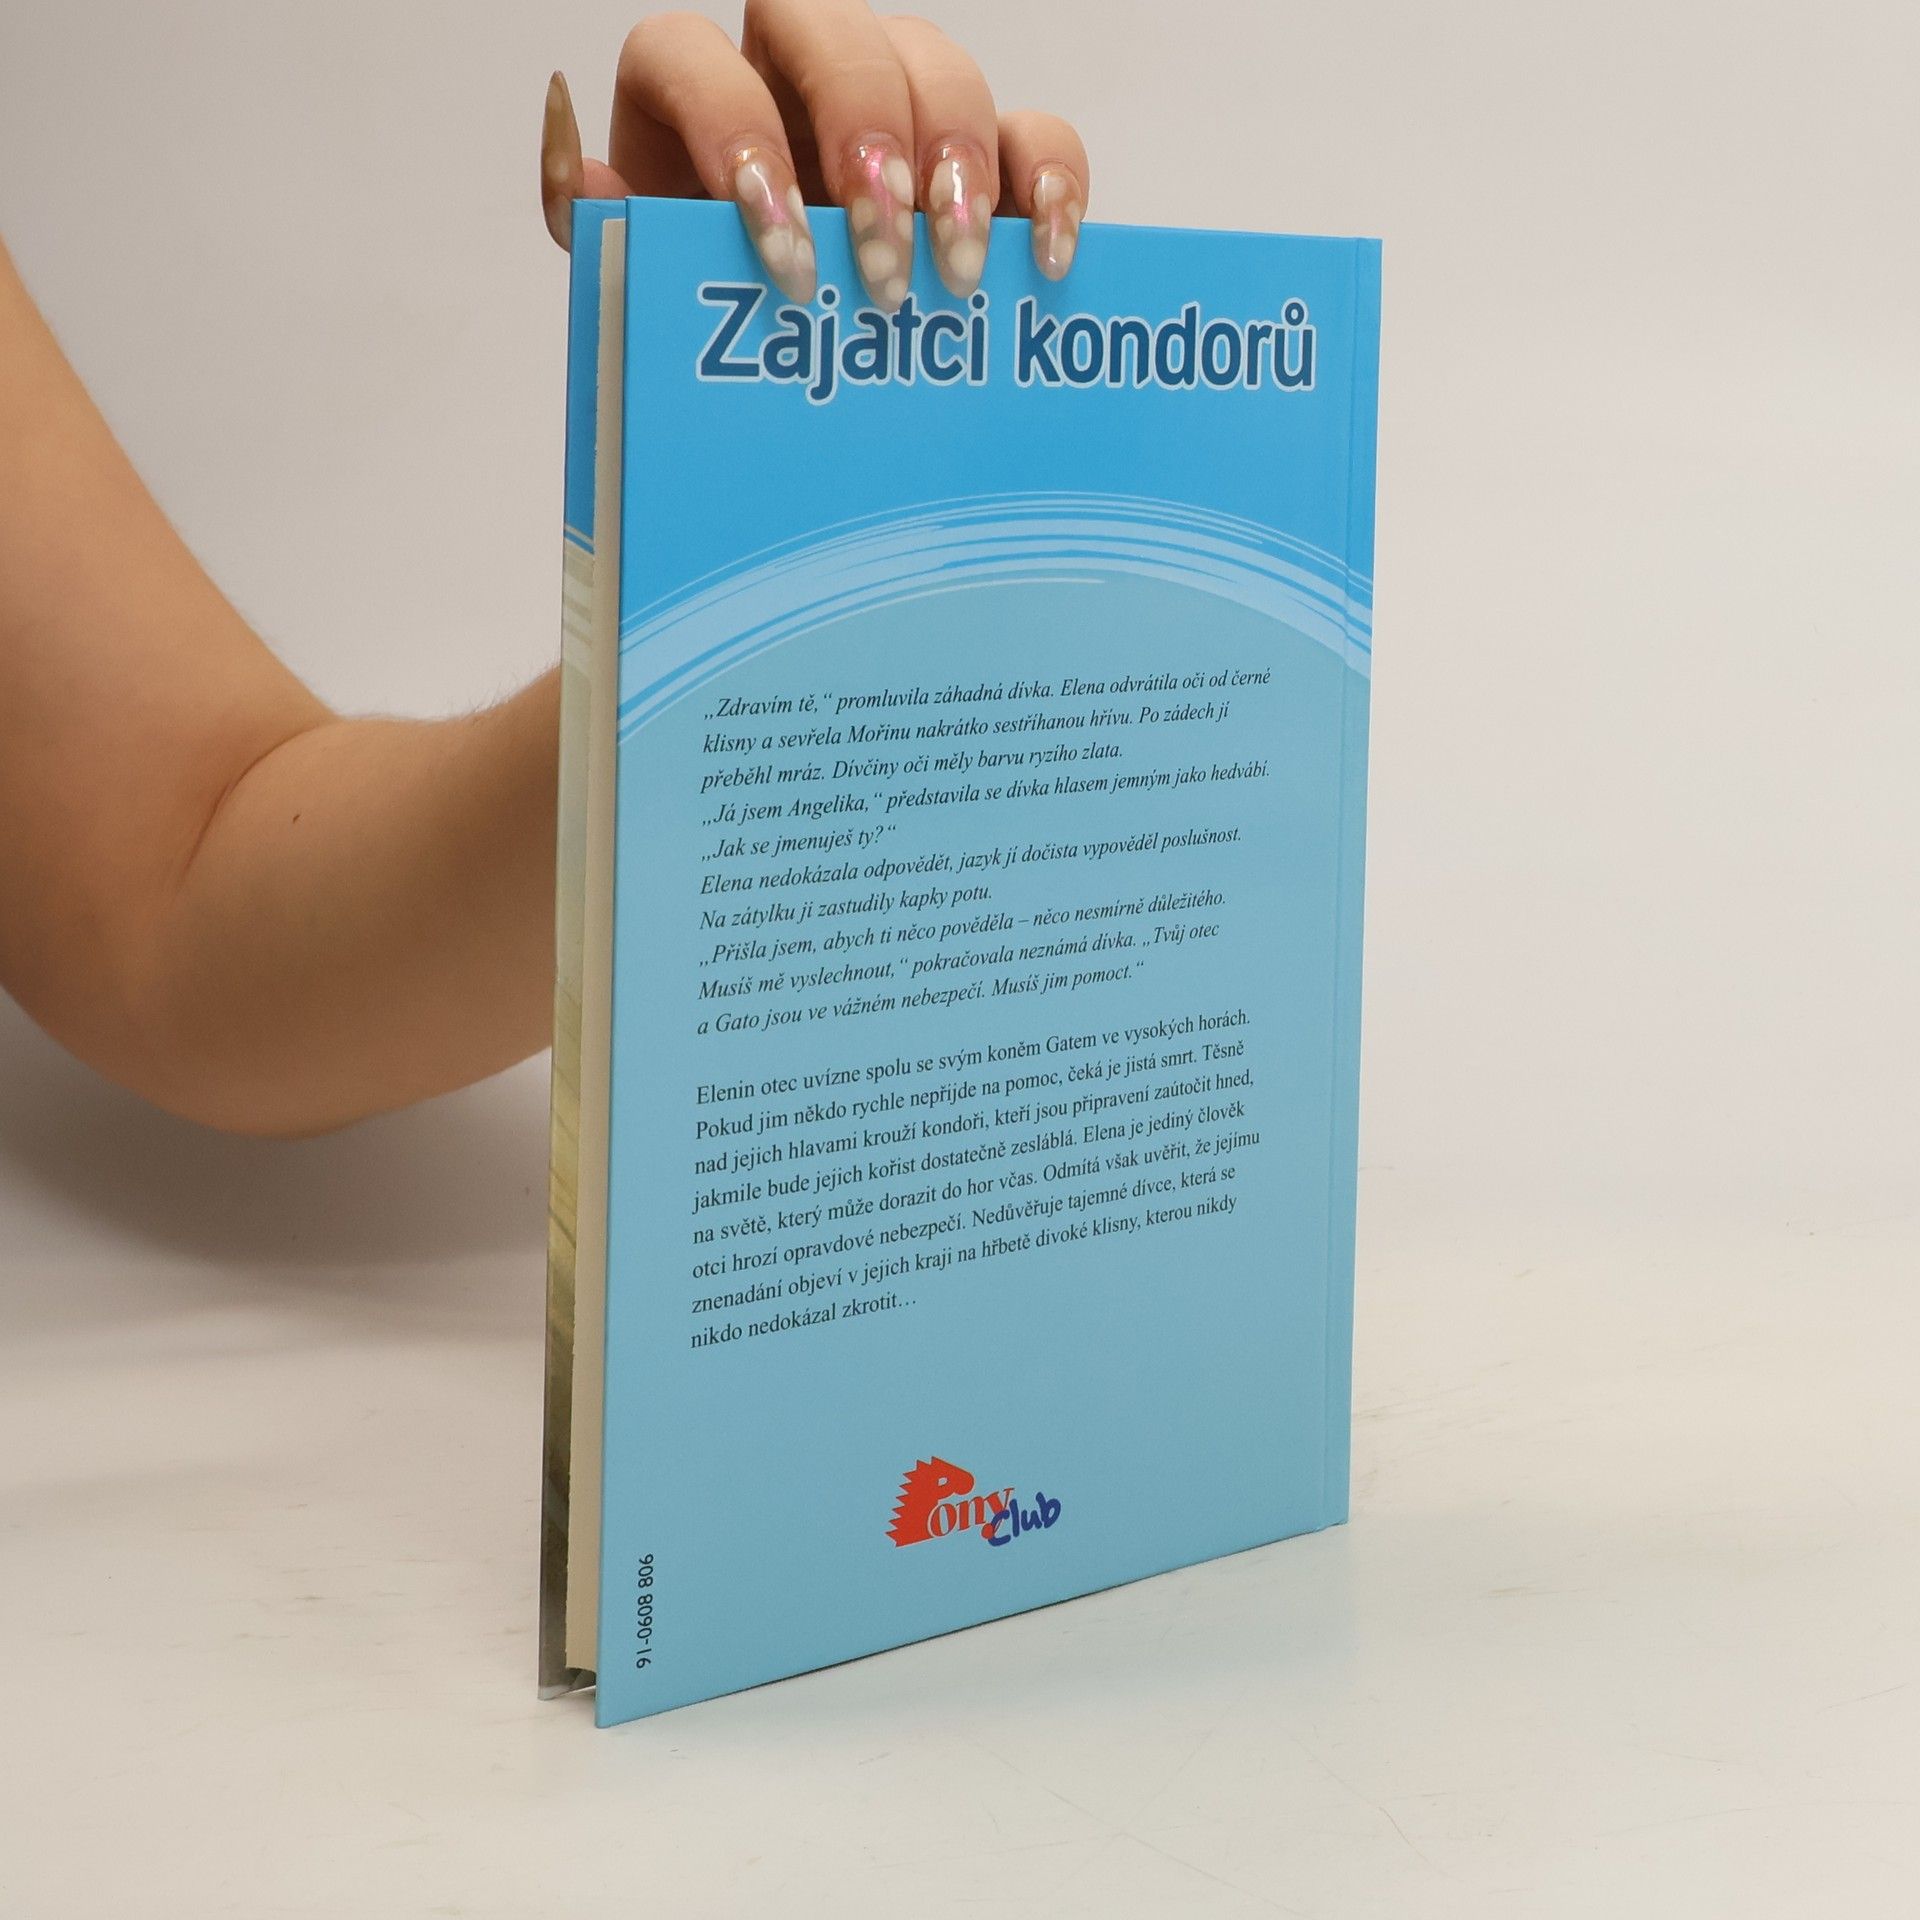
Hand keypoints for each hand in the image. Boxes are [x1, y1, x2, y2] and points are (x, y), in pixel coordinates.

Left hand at [540, 2, 1088, 307]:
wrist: (792, 388)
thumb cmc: (717, 333)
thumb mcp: (646, 297)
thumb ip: (603, 234)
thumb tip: (584, 166)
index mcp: (692, 107)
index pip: (691, 55)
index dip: (732, 130)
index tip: (777, 247)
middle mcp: (792, 85)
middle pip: (827, 24)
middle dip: (862, 133)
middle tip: (882, 260)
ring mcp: (895, 113)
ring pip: (937, 62)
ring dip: (956, 163)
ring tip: (955, 274)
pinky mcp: (983, 164)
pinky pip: (1034, 131)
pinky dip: (1050, 182)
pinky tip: (1043, 257)